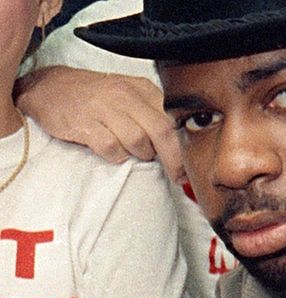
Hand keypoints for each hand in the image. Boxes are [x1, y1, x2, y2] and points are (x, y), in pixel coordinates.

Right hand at [14, 66, 185, 182]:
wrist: (49, 87)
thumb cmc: (95, 96)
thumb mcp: (129, 94)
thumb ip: (153, 113)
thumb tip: (180, 144)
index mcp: (142, 88)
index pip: (173, 118)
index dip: (185, 145)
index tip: (190, 165)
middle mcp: (125, 95)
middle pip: (162, 131)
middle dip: (174, 159)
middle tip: (177, 176)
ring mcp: (103, 108)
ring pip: (138, 141)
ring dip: (141, 155)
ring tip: (134, 154)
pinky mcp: (84, 123)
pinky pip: (111, 148)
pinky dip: (116, 156)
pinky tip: (113, 153)